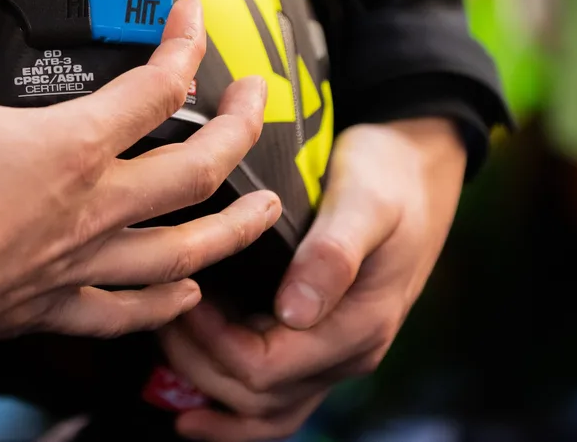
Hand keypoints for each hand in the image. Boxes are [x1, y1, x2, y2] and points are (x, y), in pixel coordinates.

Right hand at [0, 0, 281, 382]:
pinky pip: (125, 312)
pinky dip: (162, 303)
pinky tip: (184, 294)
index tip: (191, 19)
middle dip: (242, 129)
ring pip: (183, 250)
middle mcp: (91, 209)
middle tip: (259, 102)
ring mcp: (78, 264)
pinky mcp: (50, 307)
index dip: (185, 44)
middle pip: (198, 170)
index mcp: (72, 149)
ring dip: (233, 228)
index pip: (158, 87)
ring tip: (266, 210)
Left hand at [158, 118, 466, 440]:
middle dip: (197, 363)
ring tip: (166, 344)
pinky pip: (272, 395)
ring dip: (206, 385)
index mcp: (356, 326)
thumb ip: (333, 254)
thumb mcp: (366, 201)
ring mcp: (332, 353)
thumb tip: (296, 311)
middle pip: (253, 396)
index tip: (185, 293)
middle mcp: (345, 353)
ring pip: (260, 407)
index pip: (264, 368)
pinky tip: (192, 402)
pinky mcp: (318, 341)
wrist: (417, 167)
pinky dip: (229, 403)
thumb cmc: (387, 176)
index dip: (212, 342)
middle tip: (159, 312)